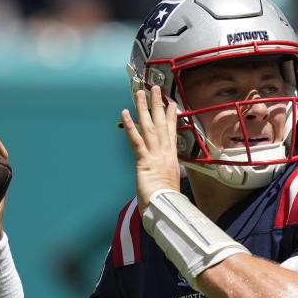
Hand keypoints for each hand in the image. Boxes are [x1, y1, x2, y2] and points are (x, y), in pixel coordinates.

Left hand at [121, 85, 180, 213]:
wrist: (165, 209)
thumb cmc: (166, 202)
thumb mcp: (168, 186)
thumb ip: (165, 178)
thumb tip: (164, 179)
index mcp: (171, 159)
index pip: (172, 133)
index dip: (172, 117)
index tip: (173, 104)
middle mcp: (165, 153)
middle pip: (161, 124)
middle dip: (158, 105)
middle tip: (155, 88)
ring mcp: (155, 155)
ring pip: (149, 127)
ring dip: (143, 108)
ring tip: (139, 93)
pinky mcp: (144, 161)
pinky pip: (136, 140)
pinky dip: (130, 126)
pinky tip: (125, 113)